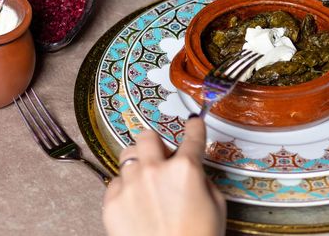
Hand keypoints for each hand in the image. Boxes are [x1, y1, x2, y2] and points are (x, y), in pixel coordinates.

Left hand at [102, 117, 226, 235]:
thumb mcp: (216, 205)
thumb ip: (201, 179)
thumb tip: (192, 170)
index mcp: (186, 169)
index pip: (192, 136)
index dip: (195, 127)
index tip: (193, 123)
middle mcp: (155, 170)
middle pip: (147, 136)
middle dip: (155, 143)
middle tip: (161, 156)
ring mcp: (130, 185)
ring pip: (127, 156)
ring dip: (138, 165)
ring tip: (146, 183)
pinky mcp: (111, 202)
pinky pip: (115, 182)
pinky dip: (125, 188)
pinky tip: (136, 204)